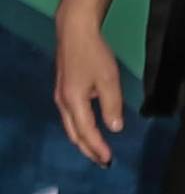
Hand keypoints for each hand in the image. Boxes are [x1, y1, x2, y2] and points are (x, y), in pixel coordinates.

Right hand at [52, 13, 123, 165]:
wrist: (75, 32)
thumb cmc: (94, 55)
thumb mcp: (109, 79)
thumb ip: (112, 105)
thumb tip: (115, 128)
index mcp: (74, 102)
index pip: (87, 132)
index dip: (97, 148)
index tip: (108, 160)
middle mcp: (63, 103)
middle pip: (74, 134)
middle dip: (88, 149)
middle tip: (102, 161)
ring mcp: (60, 97)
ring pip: (71, 126)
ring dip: (83, 140)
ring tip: (97, 150)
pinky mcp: (63, 90)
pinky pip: (71, 117)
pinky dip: (80, 128)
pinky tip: (90, 128)